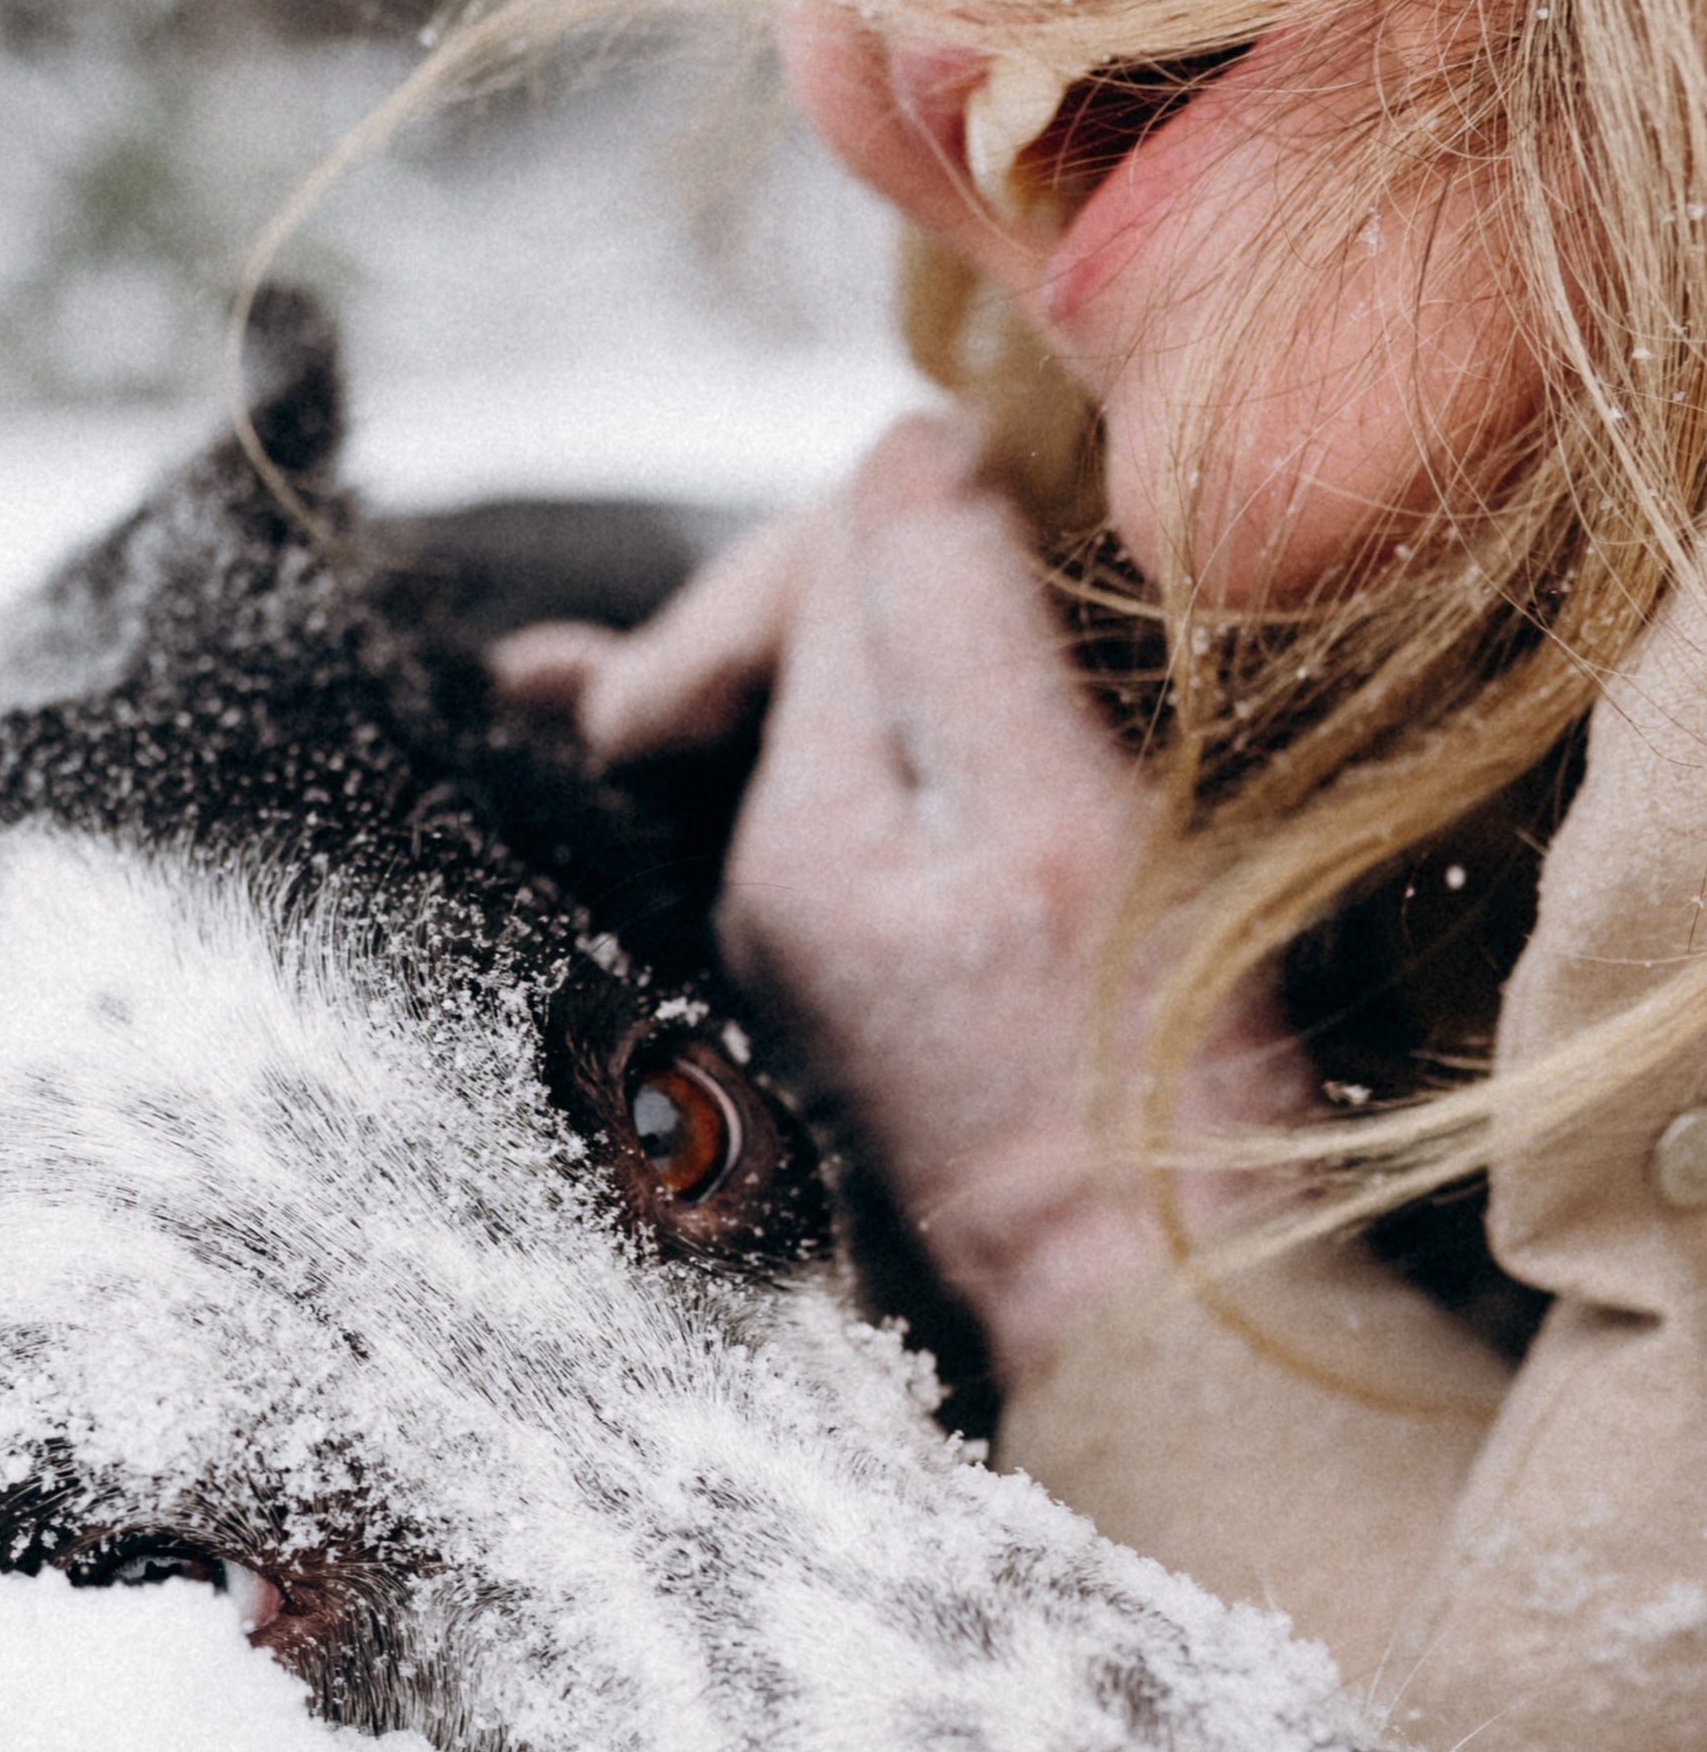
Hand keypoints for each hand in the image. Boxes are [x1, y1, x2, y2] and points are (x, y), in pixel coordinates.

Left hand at [490, 415, 1311, 1386]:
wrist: (1149, 1303)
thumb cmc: (1136, 1074)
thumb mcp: (1060, 821)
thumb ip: (960, 625)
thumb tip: (902, 448)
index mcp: (799, 830)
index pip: (832, 571)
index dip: (937, 490)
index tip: (1043, 464)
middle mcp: (768, 875)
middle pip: (813, 631)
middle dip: (887, 552)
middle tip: (968, 484)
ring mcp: (815, 929)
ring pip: (837, 702)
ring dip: (862, 621)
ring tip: (777, 574)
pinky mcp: (874, 970)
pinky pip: (841, 786)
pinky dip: (818, 715)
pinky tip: (602, 701)